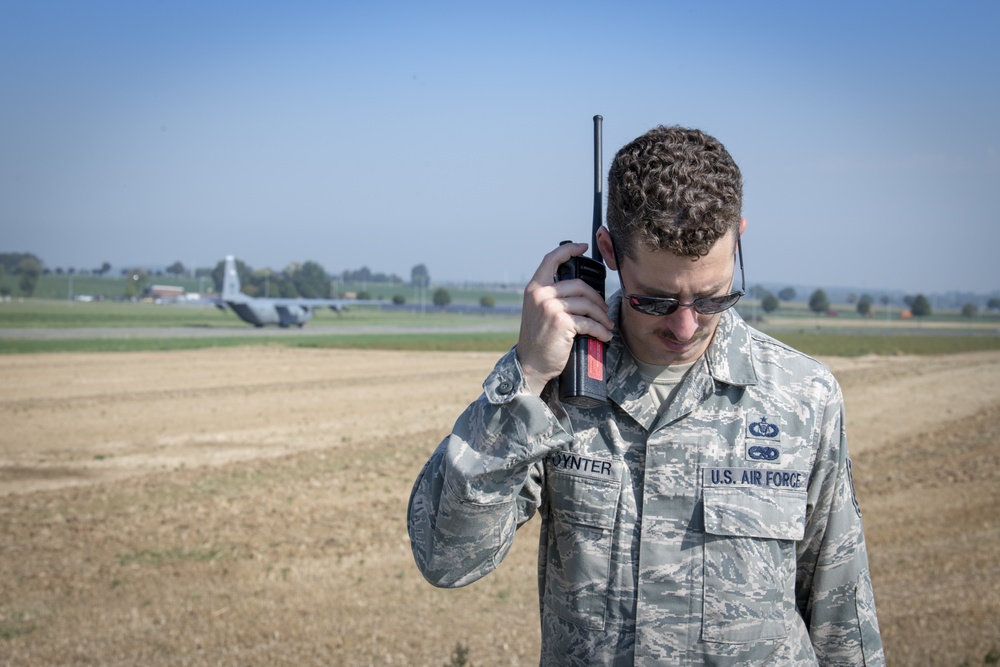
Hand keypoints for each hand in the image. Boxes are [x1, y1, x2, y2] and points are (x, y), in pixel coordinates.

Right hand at [516, 242, 613, 395]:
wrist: (530, 364)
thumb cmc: (538, 339)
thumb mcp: (538, 311)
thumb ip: (552, 296)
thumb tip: (580, 290)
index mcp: (534, 288)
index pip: (551, 259)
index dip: (569, 250)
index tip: (582, 247)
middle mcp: (541, 295)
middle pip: (579, 284)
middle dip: (597, 298)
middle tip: (604, 309)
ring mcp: (550, 307)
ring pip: (587, 303)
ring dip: (602, 315)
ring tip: (606, 324)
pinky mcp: (562, 322)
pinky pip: (589, 322)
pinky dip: (600, 330)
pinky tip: (604, 335)